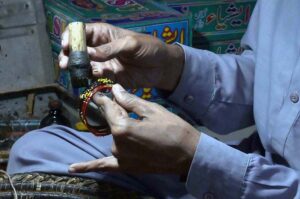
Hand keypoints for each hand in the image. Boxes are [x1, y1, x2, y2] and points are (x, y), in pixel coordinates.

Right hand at [59, 23, 184, 90]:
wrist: (162, 67)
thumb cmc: (149, 48)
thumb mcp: (131, 44)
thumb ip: (111, 49)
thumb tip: (89, 54)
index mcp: (104, 34)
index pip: (82, 32)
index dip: (71, 37)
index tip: (66, 45)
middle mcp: (100, 48)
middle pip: (78, 49)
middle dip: (68, 54)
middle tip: (64, 63)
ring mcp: (103, 63)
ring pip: (83, 64)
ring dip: (75, 68)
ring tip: (70, 71)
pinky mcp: (108, 76)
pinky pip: (94, 77)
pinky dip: (87, 78)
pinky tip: (84, 80)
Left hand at [69, 84, 199, 175]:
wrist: (188, 154)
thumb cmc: (173, 129)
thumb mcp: (153, 110)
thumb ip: (129, 101)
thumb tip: (114, 89)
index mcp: (122, 128)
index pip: (108, 108)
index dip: (104, 98)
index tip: (98, 92)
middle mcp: (117, 144)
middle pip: (111, 123)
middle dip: (115, 113)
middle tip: (124, 104)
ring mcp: (120, 157)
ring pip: (114, 138)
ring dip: (119, 130)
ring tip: (137, 125)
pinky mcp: (126, 166)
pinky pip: (105, 166)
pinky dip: (89, 167)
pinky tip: (73, 168)